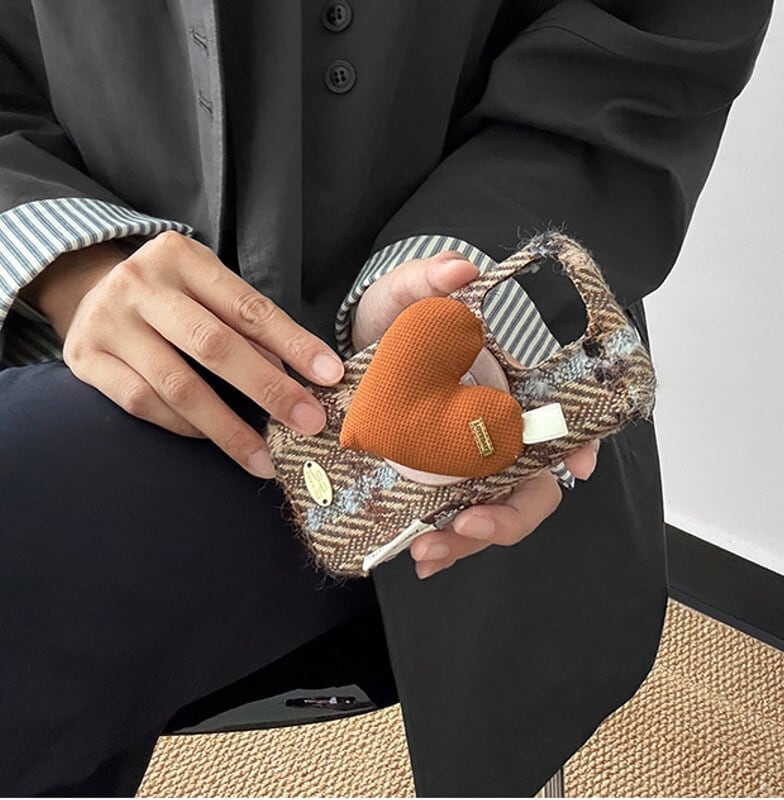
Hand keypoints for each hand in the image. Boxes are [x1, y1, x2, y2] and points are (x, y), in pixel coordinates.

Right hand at [29, 232, 344, 476]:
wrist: (87, 289)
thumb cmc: (169, 295)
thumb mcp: (208, 289)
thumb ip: (247, 323)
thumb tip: (299, 374)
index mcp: (182, 257)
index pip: (248, 307)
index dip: (293, 343)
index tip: (329, 375)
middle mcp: (141, 284)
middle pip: (214, 345)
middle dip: (268, 389)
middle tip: (308, 423)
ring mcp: (108, 322)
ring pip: (177, 384)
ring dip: (228, 427)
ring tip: (264, 455)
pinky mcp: (84, 360)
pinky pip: (143, 403)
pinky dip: (185, 426)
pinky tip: (214, 439)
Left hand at [351, 250, 599, 579]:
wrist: (361, 343)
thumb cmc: (399, 318)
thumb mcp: (408, 293)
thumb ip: (429, 279)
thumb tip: (458, 269)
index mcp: (507, 388)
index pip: (562, 420)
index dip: (578, 445)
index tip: (574, 465)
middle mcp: (498, 431)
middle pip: (530, 487)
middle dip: (507, 518)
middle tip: (467, 527)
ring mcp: (468, 459)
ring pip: (490, 514)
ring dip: (465, 542)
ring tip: (426, 552)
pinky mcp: (435, 479)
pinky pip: (450, 520)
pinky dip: (441, 544)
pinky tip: (418, 557)